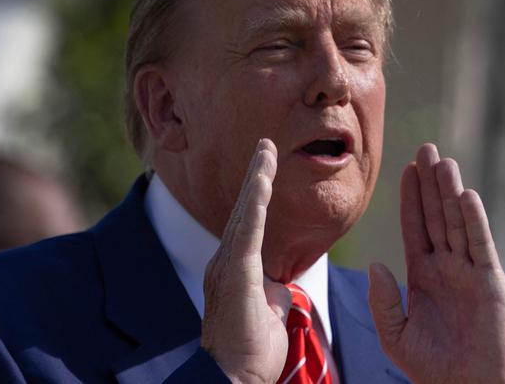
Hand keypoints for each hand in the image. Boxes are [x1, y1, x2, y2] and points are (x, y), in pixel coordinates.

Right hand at [201, 138, 290, 383]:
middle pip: (244, 210)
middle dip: (255, 175)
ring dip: (256, 180)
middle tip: (265, 144)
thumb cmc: (250, 351)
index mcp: (235, 268)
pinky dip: (255, 205)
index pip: (249, 222)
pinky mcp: (235, 275)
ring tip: (265, 151)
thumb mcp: (267, 313)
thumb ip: (270, 292)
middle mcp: (226, 261)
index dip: (257, 193)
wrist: (235, 378)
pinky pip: (248, 233)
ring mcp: (227, 267)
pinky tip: (263, 181)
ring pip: (245, 215)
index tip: (266, 165)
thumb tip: (278, 284)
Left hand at [368, 143, 504, 383]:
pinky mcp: (489, 282)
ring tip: (443, 161)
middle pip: (435, 215)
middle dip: (430, 183)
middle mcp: (446, 265)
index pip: (415, 226)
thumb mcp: (394, 333)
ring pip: (456, 222)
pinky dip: (473, 220)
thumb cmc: (430, 367)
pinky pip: (479, 245)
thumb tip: (376, 264)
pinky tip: (464, 196)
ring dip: (449, 192)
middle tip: (426, 149)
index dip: (411, 198)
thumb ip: (382, 299)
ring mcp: (468, 271)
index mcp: (422, 273)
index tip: (406, 169)